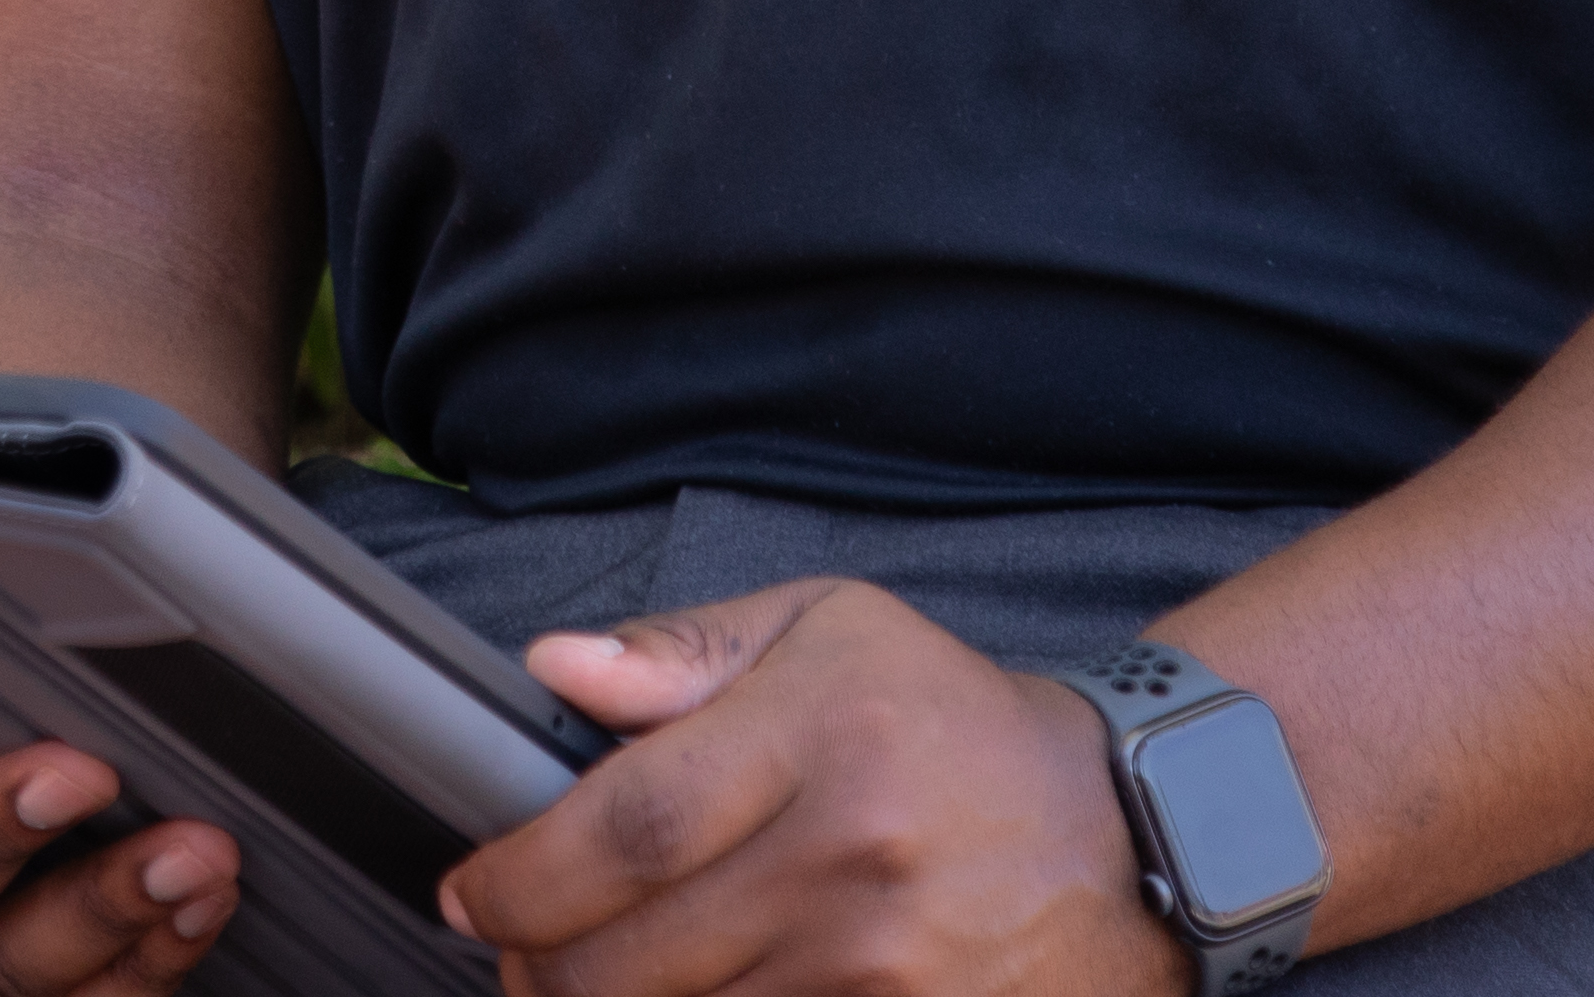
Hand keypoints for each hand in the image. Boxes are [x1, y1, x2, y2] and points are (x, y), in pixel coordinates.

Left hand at [441, 583, 1172, 996]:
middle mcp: (852, 861)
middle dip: (538, 967)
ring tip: (589, 980)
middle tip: (514, 952)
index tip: (468, 894)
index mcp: (822, 734)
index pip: (628, 827)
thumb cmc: (951, 722)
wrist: (1125, 833)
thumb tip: (552, 669)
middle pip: (632, 957)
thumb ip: (680, 651)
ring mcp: (889, 972)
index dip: (521, 876)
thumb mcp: (827, 631)